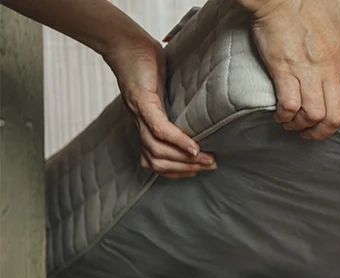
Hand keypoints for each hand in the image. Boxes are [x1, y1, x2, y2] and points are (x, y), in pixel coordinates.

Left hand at [104, 37, 217, 178]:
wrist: (126, 42)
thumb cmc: (147, 65)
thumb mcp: (164, 93)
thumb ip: (175, 109)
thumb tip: (198, 119)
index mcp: (144, 126)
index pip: (155, 162)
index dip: (176, 171)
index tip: (199, 169)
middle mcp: (139, 124)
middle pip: (156, 162)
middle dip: (185, 169)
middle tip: (210, 165)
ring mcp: (139, 114)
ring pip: (157, 151)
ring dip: (184, 159)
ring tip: (206, 159)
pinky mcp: (141, 101)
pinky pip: (159, 129)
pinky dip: (178, 141)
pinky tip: (193, 147)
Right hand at [248, 0, 339, 149]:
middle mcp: (330, 69)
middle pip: (338, 116)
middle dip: (327, 131)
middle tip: (316, 132)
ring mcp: (307, 70)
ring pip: (315, 115)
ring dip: (304, 126)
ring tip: (295, 124)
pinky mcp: (284, 70)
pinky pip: (289, 106)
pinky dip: (285, 116)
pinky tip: (281, 115)